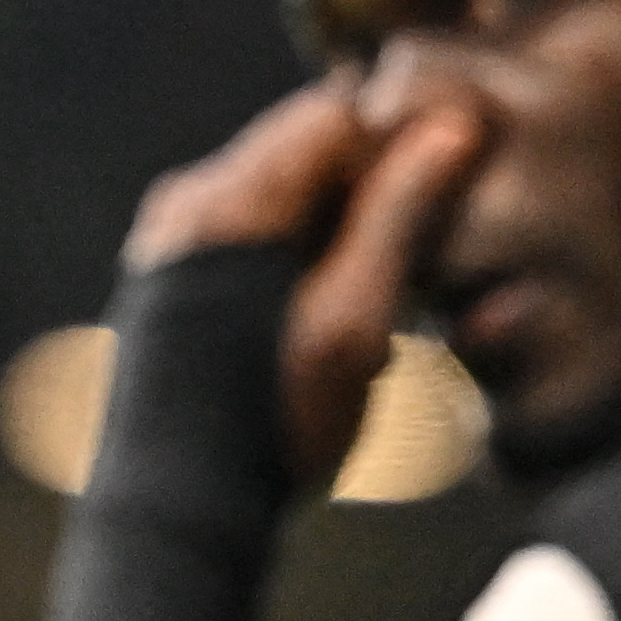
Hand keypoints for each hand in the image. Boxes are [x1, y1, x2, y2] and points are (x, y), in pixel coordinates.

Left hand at [121, 78, 488, 491]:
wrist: (176, 504)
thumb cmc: (277, 415)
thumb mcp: (355, 317)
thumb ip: (398, 218)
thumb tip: (452, 128)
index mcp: (228, 199)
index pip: (331, 116)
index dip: (398, 148)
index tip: (442, 210)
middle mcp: (186, 203)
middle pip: (305, 156)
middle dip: (370, 203)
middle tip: (412, 279)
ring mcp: (169, 241)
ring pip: (285, 203)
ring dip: (343, 245)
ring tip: (376, 326)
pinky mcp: (168, 280)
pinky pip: (252, 241)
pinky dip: (302, 271)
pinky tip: (332, 339)